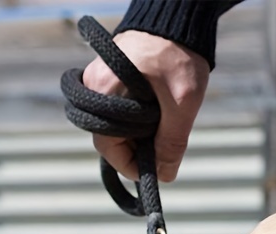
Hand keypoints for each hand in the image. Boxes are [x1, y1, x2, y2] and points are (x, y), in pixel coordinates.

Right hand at [81, 30, 209, 182]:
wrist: (178, 15)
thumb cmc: (179, 52)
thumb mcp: (182, 103)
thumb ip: (172, 142)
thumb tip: (165, 175)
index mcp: (102, 90)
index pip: (107, 145)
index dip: (130, 164)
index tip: (152, 172)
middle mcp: (93, 85)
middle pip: (109, 136)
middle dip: (135, 149)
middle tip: (161, 151)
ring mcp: (100, 80)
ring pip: (115, 124)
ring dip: (138, 133)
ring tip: (163, 125)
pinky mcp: (110, 76)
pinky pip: (118, 109)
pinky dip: (138, 118)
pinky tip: (157, 113)